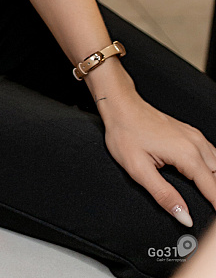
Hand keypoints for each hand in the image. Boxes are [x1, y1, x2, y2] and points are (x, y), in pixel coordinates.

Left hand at [100, 88, 215, 224]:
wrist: (120, 105)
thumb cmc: (125, 133)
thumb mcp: (139, 170)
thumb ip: (164, 195)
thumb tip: (184, 216)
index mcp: (186, 155)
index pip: (214, 189)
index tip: (215, 221)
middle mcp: (195, 144)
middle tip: (211, 210)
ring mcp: (194, 136)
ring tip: (210, 198)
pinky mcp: (190, 133)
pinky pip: (212, 153)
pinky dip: (215, 169)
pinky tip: (208, 177)